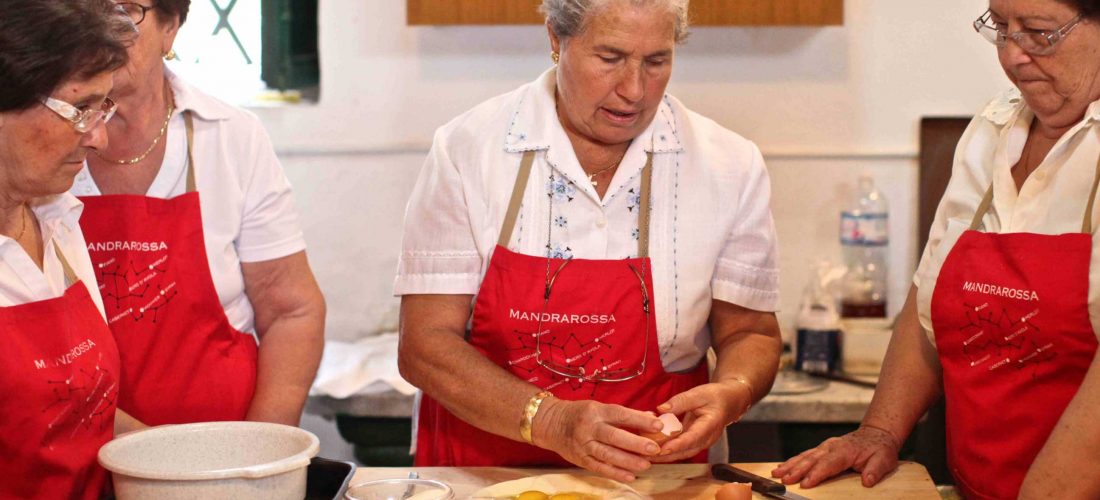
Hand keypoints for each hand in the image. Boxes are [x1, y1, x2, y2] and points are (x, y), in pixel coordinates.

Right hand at [532, 398, 662, 482]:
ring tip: (646, 465)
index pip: (620, 414)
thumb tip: (650, 416)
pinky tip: (630, 476)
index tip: (658, 425)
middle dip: (636, 444)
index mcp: (595, 411)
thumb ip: (623, 414)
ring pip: (608, 455)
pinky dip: (615, 473)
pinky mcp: (580, 459)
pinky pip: (599, 468)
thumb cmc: (579, 413)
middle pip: (614, 436)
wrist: (550, 423)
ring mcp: (583, 445)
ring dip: (628, 461)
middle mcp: (589, 428)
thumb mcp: (598, 407)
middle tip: (655, 449)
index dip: (639, 420)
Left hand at [649, 382, 749, 462]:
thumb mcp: (698, 393)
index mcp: (710, 425)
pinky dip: (669, 449)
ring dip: (666, 455)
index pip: (692, 438)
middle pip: (686, 451)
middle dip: (666, 455)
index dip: (677, 445)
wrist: (729, 402)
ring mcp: (702, 442)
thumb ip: (680, 402)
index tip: (662, 449)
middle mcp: (707, 438)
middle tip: (648, 455)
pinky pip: (682, 448)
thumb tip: (661, 409)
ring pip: (683, 453)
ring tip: (647, 455)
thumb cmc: (716, 396)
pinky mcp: (696, 442)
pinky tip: (654, 448)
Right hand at [770, 426, 900, 487]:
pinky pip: (805, 455)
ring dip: (790, 465)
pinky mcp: (822, 449)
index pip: (828, 463)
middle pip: (811, 460)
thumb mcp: (884, 459)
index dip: (816, 474)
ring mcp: (825, 447)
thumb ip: (876, 470)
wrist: (877, 434)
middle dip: (797, 471)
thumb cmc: (880, 449)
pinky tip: (782, 467)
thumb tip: (868, 480)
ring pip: (804, 456)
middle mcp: (831, 447)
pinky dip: (792, 461)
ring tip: (776, 474)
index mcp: (845, 450)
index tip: (805, 483)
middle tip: (784, 480)